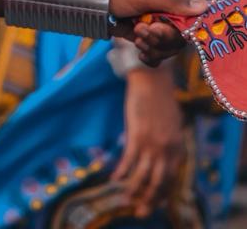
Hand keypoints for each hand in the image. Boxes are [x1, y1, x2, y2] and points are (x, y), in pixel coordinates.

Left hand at [110, 0, 205, 59]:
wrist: (90, 0)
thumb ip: (174, 4)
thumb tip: (207, 6)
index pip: (186, 23)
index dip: (172, 31)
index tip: (155, 29)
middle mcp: (164, 10)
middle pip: (177, 39)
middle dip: (158, 40)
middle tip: (139, 32)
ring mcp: (154, 24)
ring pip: (166, 48)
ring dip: (152, 47)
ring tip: (135, 38)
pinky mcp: (143, 36)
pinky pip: (156, 54)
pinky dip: (150, 56)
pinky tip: (140, 54)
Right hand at [113, 68, 185, 216]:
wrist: (152, 80)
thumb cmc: (160, 99)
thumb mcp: (172, 125)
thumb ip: (170, 143)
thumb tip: (164, 156)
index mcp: (178, 148)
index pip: (171, 180)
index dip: (161, 195)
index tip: (153, 203)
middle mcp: (167, 150)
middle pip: (159, 184)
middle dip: (149, 200)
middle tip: (140, 212)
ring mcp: (152, 144)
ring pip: (144, 177)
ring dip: (133, 192)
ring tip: (124, 201)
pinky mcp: (137, 136)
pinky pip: (129, 161)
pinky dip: (121, 173)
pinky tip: (114, 180)